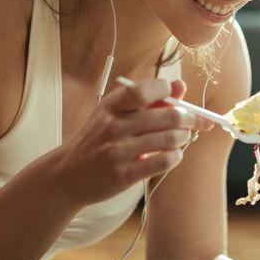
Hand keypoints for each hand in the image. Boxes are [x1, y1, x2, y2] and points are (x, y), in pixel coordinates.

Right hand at [58, 78, 212, 204]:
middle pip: (167, 116)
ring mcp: (118, 151)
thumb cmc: (98, 139)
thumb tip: (180, 85)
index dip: (166, 90)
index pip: (144, 90)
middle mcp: (113, 126)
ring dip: (183, 137)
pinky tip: (173, 155)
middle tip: (192, 121)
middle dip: (188, 118)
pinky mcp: (123, 175)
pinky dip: (175, 157)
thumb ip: (148, 98)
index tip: (175, 95)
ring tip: (182, 138)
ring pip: (169, 139)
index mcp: (111, 106)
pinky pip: (163, 162)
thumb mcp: (114, 113)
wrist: (68, 174)